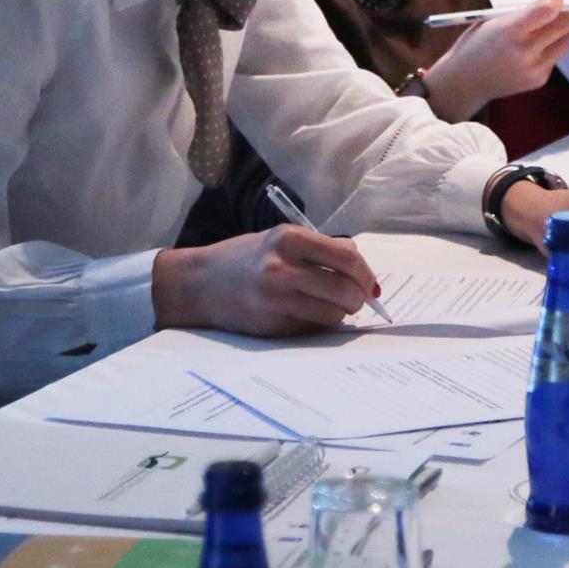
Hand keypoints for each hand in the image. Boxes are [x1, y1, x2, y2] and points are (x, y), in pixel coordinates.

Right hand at [152, 226, 378, 334]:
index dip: (366, 274)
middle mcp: (283, 267)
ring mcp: (276, 298)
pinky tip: (307, 315)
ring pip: (333, 314)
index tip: (369, 284)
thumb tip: (360, 264)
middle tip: (356, 300)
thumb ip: (319, 248)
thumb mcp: (279, 240)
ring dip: (340, 314)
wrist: (198, 284)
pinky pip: (312, 328)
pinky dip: (318, 324)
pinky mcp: (270, 324)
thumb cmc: (244, 259)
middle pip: (345, 289)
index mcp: (290, 239)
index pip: (348, 258)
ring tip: (331, 308)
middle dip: (358, 298)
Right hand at [421, 0, 568, 121]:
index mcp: (508, 32)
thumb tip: (551, 1)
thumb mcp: (491, 20)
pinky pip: (556, 55)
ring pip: (566, 41)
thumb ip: (521, 13)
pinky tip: (549, 36)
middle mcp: (524, 52)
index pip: (545, 10)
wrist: (464, 81)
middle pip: (565, 24)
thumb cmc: (475, 44)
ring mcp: (534, 69)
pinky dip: (556, 41)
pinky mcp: (539, 80)